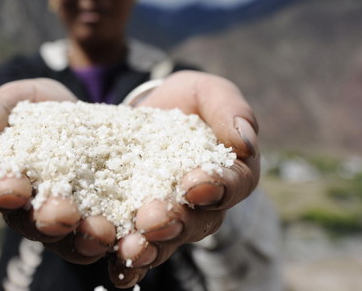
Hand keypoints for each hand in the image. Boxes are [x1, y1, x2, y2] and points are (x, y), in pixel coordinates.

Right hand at [0, 78, 118, 264]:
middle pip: (31, 222)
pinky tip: (130, 240)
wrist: (88, 118)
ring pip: (69, 240)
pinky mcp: (101, 225)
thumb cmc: (43, 108)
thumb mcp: (20, 98)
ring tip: (101, 231)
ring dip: (83, 239)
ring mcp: (65, 222)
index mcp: (0, 179)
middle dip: (46, 219)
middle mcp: (29, 209)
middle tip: (62, 215)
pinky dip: (117, 243)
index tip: (13, 188)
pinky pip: (105, 242)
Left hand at [109, 70, 259, 287]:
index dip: (217, 186)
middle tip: (154, 217)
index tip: (196, 182)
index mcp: (229, 176)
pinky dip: (128, 265)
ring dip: (149, 249)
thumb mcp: (206, 92)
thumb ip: (229, 108)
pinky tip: (116, 269)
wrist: (143, 115)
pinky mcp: (136, 228)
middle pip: (197, 223)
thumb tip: (245, 140)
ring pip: (165, 244)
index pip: (233, 186)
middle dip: (176, 222)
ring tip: (131, 247)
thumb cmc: (185, 103)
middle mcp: (203, 208)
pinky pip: (137, 253)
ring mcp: (170, 222)